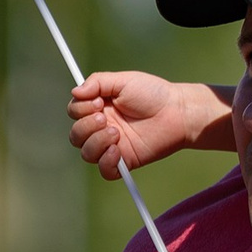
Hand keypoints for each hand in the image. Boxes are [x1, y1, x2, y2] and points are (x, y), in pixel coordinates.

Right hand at [67, 73, 223, 179]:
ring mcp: (112, 145)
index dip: (80, 109)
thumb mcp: (123, 81)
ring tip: (116, 132)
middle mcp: (102, 128)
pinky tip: (117, 150)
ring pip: (87, 153)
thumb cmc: (153, 93)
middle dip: (86, 126)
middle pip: (76, 135)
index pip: (75, 112)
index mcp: (99, 108)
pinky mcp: (124, 161)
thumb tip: (75, 91)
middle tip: (105, 117)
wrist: (176, 112)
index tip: (98, 102)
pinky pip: (104, 170)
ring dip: (96, 142)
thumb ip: (98, 82)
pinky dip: (105, 161)